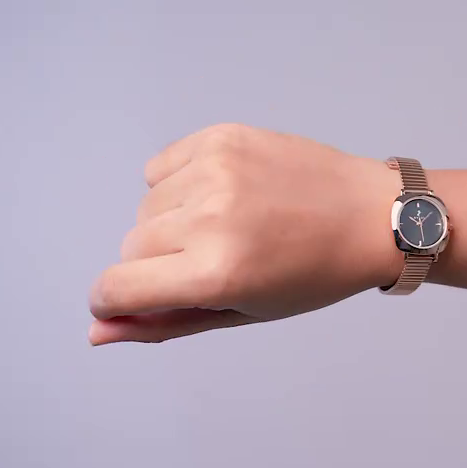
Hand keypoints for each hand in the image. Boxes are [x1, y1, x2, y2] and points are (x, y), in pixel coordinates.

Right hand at [89, 124, 400, 344]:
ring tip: (228, 224)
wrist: (369, 215)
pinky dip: (178, 184)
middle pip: (131, 246)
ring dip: (172, 221)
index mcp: (215, 273)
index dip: (112, 300)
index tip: (129, 299)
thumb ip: (163, 323)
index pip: (116, 287)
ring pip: (146, 207)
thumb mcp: (240, 312)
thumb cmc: (310, 276)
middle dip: (157, 262)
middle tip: (214, 260)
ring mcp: (215, 171)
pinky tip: (224, 193)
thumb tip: (97, 330)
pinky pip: (160, 167)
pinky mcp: (221, 137)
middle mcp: (210, 218)